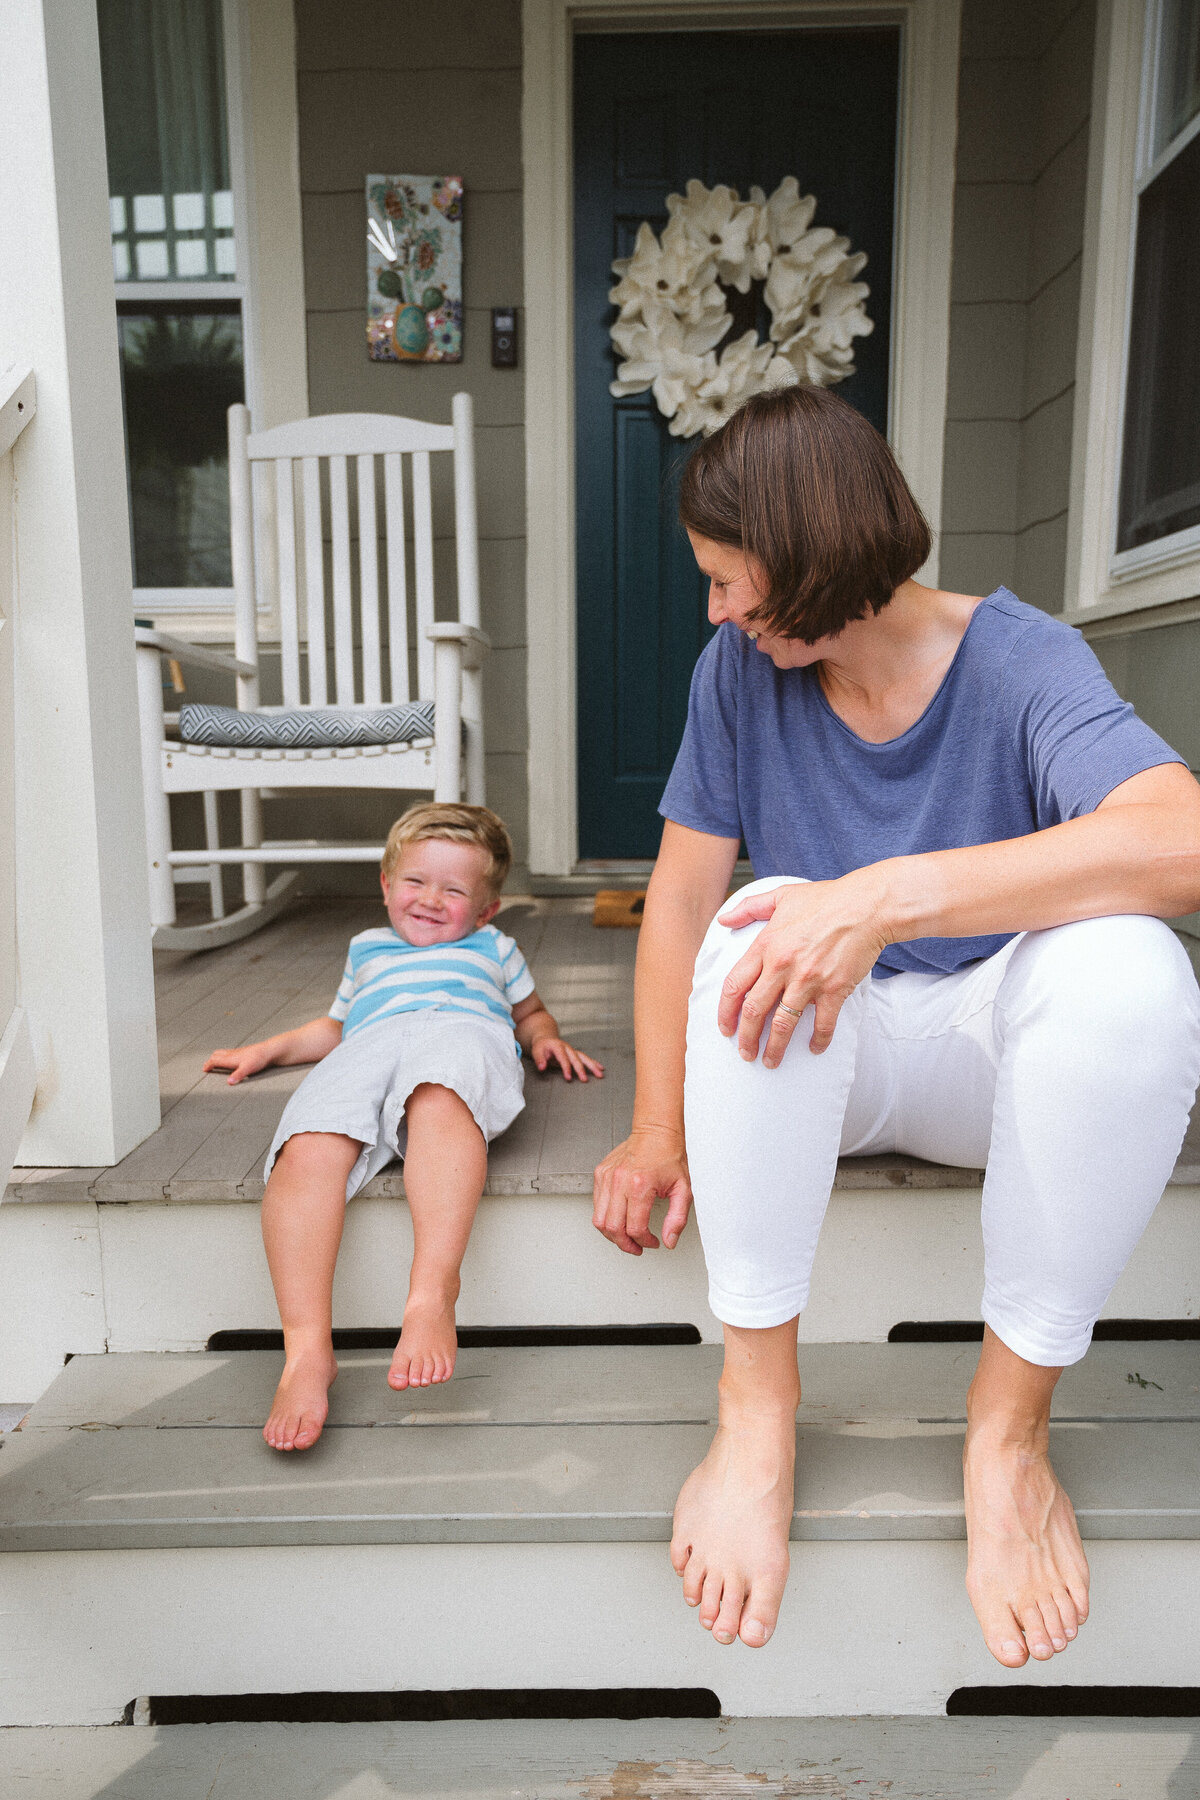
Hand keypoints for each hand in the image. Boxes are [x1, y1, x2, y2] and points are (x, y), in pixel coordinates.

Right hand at [203, 1042, 274, 1085]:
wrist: (269, 1050)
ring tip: (215, 1062)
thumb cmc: (258, 1058)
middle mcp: (232, 1054)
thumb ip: (238, 1076)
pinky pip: (230, 1053)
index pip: (214, 1060)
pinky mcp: (243, 1052)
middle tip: (207, 1066)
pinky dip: (225, 1056)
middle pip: (217, 1055)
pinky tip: (230, 1059)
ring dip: (217, 1057)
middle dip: (210, 1060)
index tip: (204, 1069)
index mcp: (230, 1058)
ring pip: (223, 1053)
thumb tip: (229, 1082)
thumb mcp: (247, 1069)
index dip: (208, 1065)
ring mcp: (238, 1052)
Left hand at [530, 1036, 604, 1080]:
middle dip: (581, 1069)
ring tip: (600, 1074)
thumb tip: (542, 1068)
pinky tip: (600, 1068)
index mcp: (558, 1046)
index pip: (563, 1058)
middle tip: (584, 1080)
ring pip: (584, 1058)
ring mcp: (572, 1050)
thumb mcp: (536, 1051)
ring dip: (592, 1066)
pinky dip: (594, 1063)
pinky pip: (586, 1058)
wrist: (546, 1038)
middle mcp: (567, 1048)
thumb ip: (539, 1060)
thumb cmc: (541, 1046)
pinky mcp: (575, 1054)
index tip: (568, 1078)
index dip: (566, 1068)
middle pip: (576, 1058)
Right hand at [593, 1125, 691, 1254]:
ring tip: (626, 1236)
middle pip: (613, 1228)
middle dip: (625, 1244)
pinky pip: (596, 1205)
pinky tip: (620, 1217)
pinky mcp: (600, 1174)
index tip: (652, 1242)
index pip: (635, 1228)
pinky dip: (606, 1216)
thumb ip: (677, 1219)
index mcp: (640, 1186)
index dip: (644, 1242)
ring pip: (599, 1220)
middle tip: (637, 1247)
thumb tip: (669, 1241)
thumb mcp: (683, 1190)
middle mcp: (619, 1181)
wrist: (656, 1131)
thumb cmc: (669, 1156)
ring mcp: (606, 1177)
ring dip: (612, 1234)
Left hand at [716, 873, 888, 1067]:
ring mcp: (808, 980)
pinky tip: (814, 1049)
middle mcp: (782, 966)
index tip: (724, 1028)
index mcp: (766, 945)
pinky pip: (823, 1024)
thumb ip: (748, 908)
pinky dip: (818, 1040)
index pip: (734, 985)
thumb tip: (723, 919)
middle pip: (754, 1011)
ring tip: (771, 1062)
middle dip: (746, 1038)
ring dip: (775, 1047)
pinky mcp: (834, 989)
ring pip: (783, 1024)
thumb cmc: (827, 899)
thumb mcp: (781, 895)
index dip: (725, 1012)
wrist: (867, 905)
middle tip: (744, 1053)